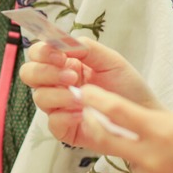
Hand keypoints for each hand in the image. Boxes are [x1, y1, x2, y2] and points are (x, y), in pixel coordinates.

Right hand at [18, 38, 161, 145]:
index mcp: (64, 65)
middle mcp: (56, 85)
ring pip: (39, 97)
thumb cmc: (128, 87)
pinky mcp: (64, 129)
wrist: (143, 115)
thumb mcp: (111, 60)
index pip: (37, 54)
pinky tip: (83, 114)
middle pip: (28, 74)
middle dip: (46, 73)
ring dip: (60, 95)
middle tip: (71, 77)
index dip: (42, 53)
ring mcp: (58, 107)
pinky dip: (66, 116)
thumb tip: (59, 42)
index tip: (60, 56)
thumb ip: (85, 47)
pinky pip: (52, 122)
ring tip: (82, 97)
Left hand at [70, 85, 172, 172]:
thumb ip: (151, 121)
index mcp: (162, 132)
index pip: (117, 111)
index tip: (84, 92)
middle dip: (91, 124)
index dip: (96, 99)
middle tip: (87, 115)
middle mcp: (151, 157)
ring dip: (136, 153)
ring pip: (128, 160)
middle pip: (104, 138)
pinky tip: (172, 172)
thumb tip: (121, 118)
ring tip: (165, 154)